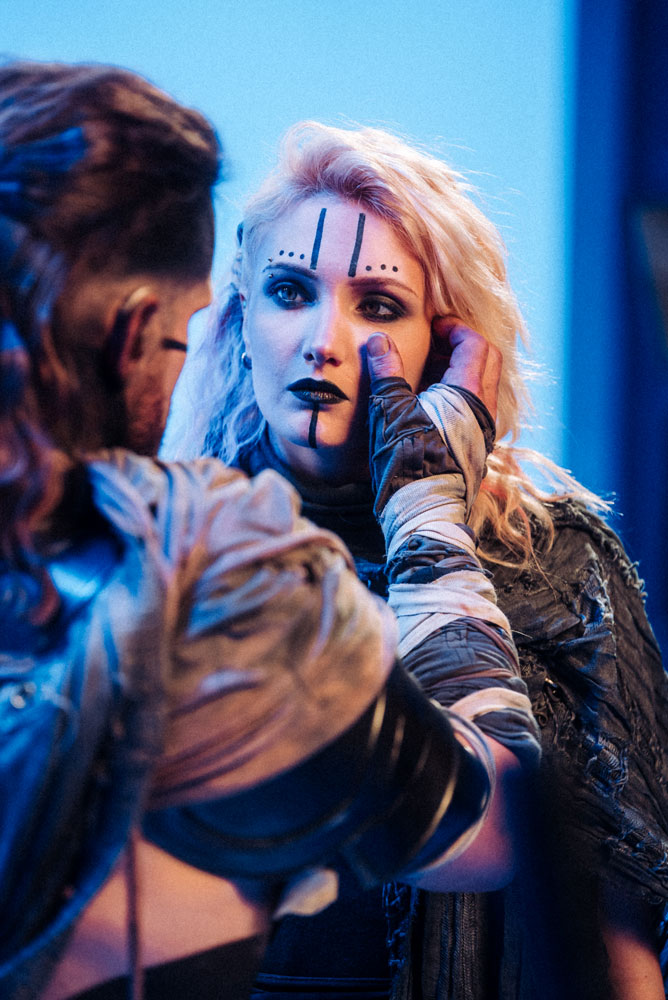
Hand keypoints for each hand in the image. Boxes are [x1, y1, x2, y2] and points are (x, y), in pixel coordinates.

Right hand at [366, 329, 495, 517]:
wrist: (423, 510)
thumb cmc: (407, 461)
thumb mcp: (390, 410)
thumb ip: (387, 372)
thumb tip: (378, 342)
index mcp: (468, 394)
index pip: (475, 344)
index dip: (454, 329)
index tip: (433, 325)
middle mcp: (485, 410)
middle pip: (487, 361)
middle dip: (462, 345)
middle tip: (434, 342)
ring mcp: (484, 431)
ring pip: (483, 385)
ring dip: (460, 370)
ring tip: (428, 370)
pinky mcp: (477, 448)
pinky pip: (476, 408)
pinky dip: (459, 394)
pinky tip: (431, 402)